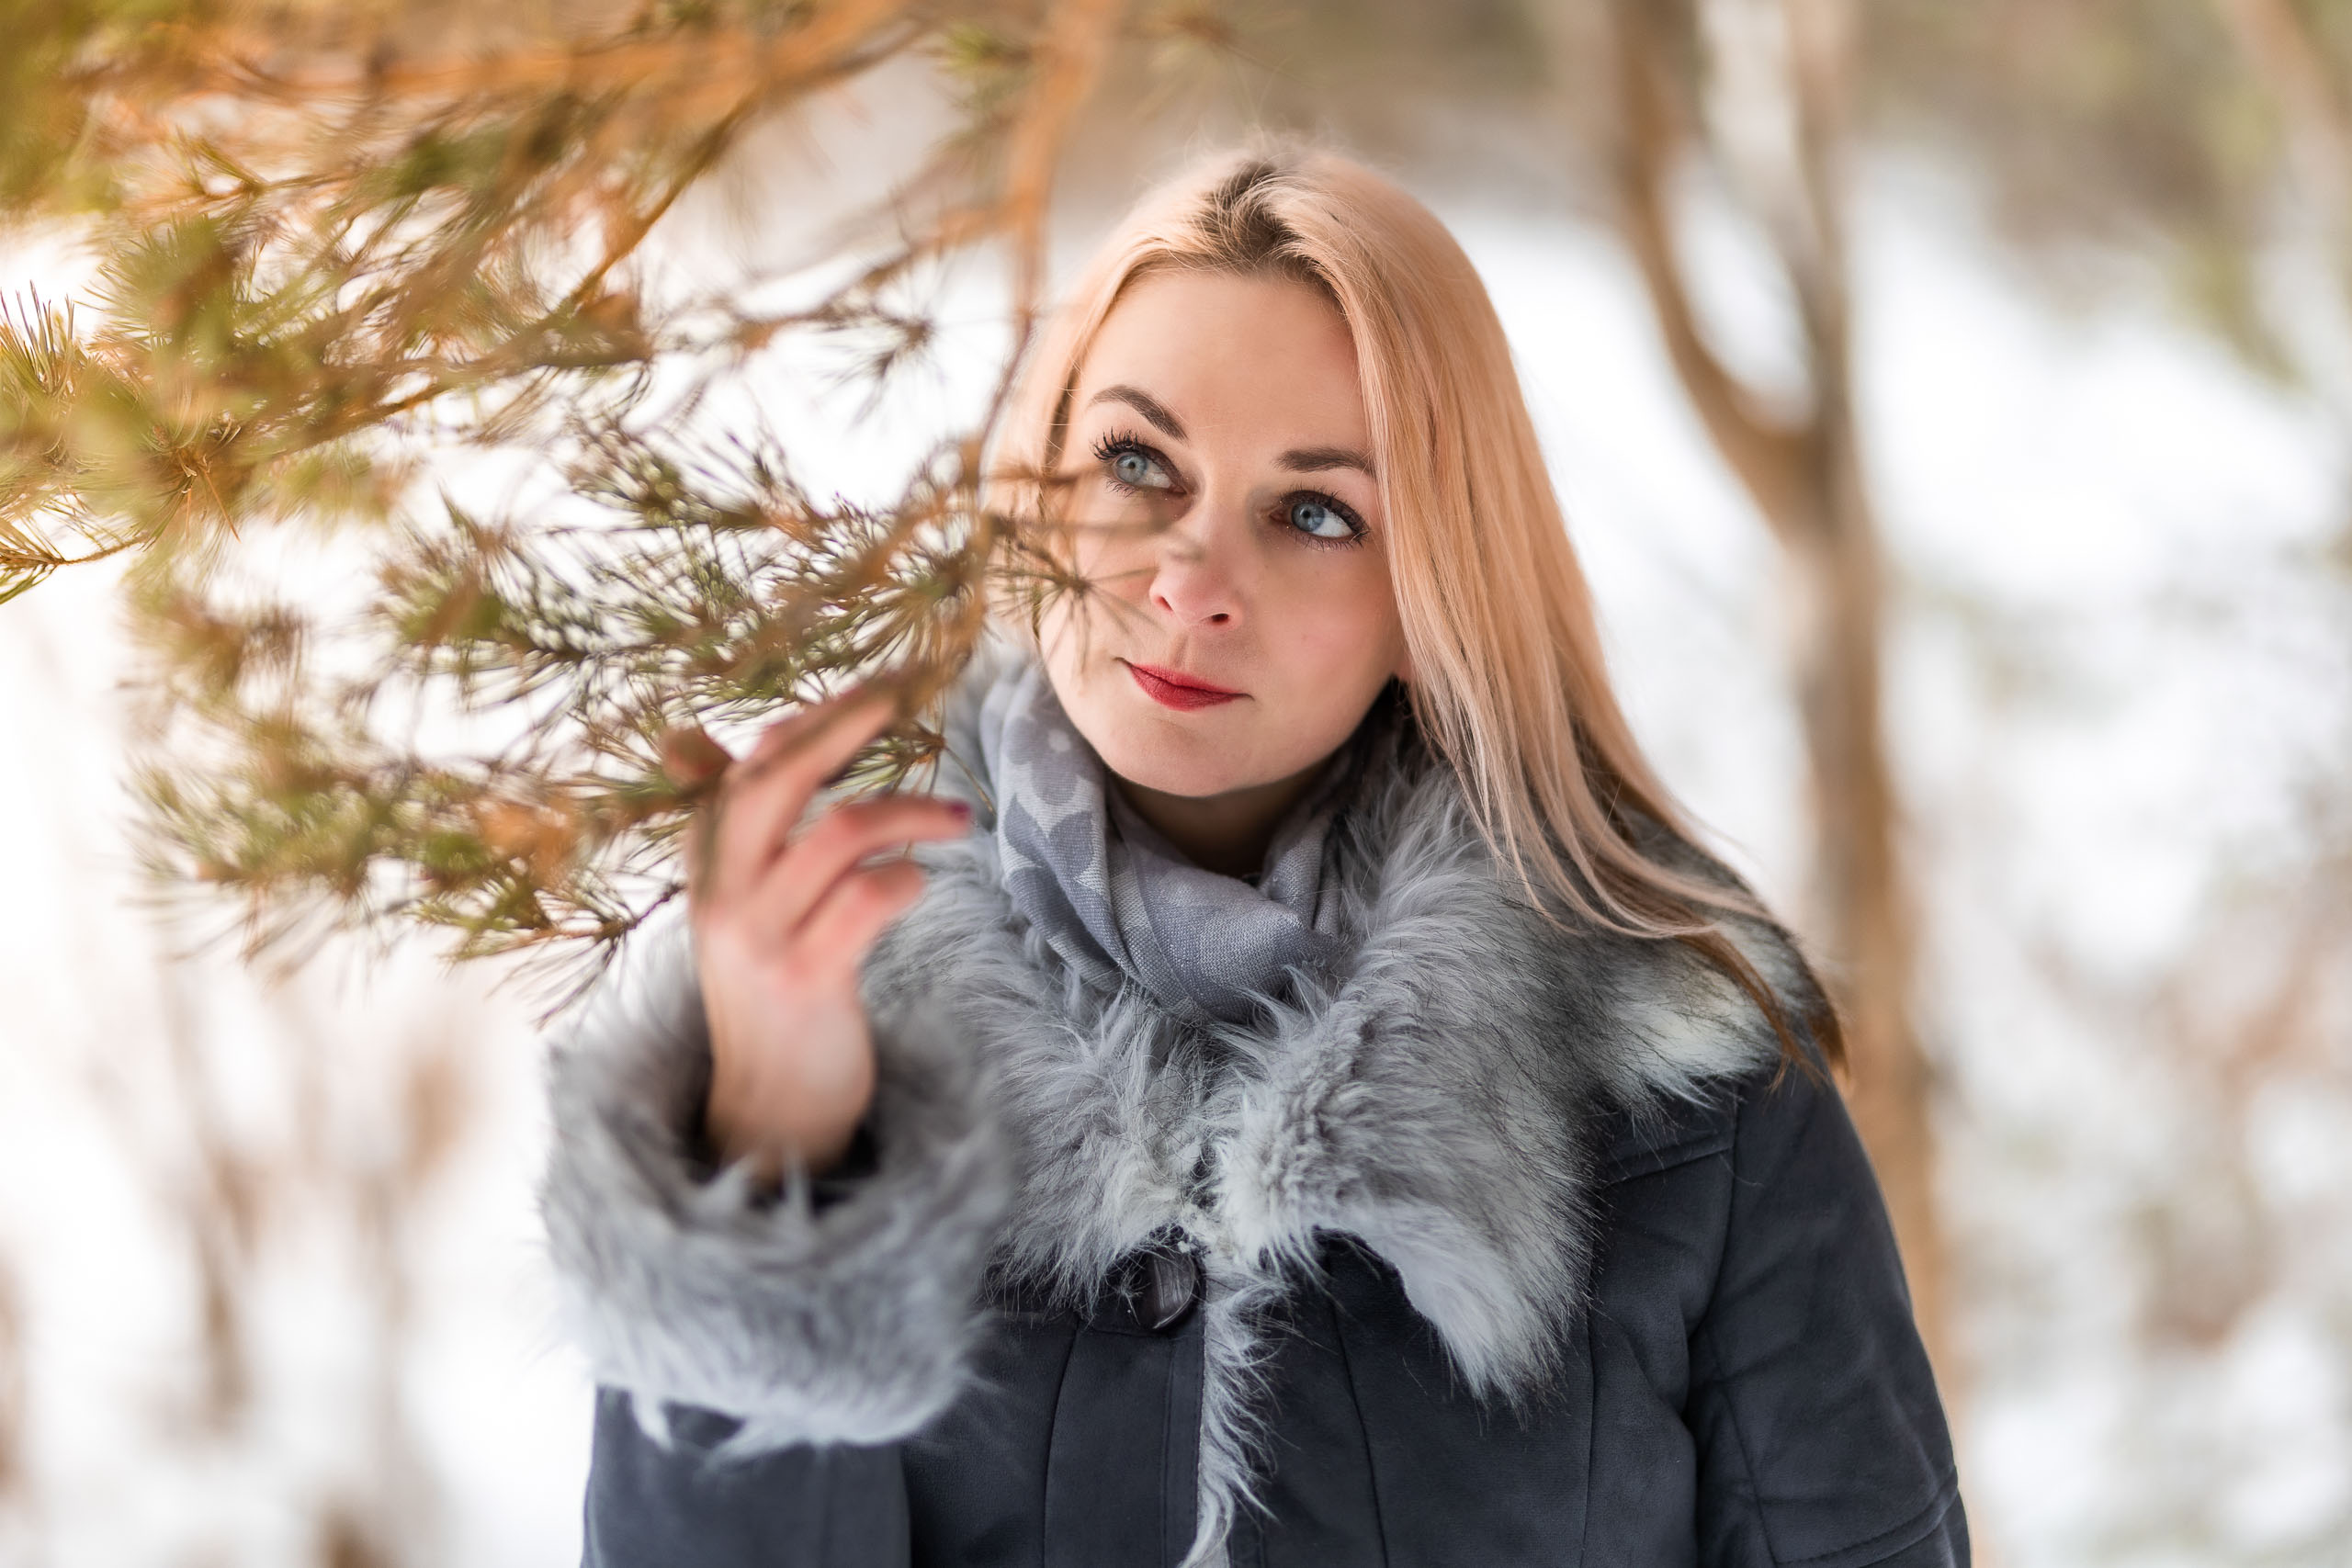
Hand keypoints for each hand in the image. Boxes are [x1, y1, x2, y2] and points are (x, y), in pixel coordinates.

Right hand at [682, 692, 971, 1179]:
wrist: (768, 1109)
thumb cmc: (769, 989)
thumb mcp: (735, 902)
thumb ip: (727, 821)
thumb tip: (683, 732)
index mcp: (704, 867)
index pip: (747, 767)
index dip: (808, 721)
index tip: (871, 691)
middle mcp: (721, 895)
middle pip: (779, 780)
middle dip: (847, 728)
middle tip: (908, 699)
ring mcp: (761, 938)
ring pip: (840, 833)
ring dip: (912, 812)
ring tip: (959, 817)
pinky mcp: (807, 979)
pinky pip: (868, 899)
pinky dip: (908, 878)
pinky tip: (922, 883)